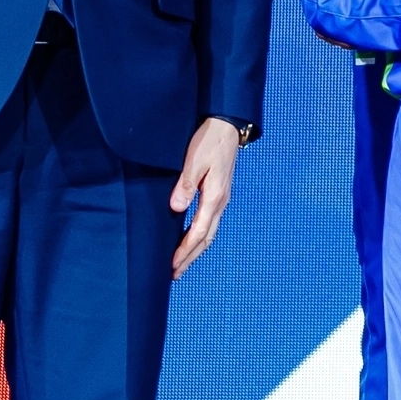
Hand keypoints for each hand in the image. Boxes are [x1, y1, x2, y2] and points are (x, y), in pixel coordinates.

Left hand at [170, 118, 241, 278]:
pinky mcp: (219, 193)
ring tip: (183, 262)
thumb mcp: (195, 160)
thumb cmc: (210, 140)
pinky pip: (210, 221)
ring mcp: (221, 198)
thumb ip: (186, 185)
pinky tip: (193, 238)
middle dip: (191, 257)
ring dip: (196, 249)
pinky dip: (201, 236)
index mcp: (215, 196)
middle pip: (206, 237)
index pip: (199, 231)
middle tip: (176, 274)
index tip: (172, 265)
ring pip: (210, 231)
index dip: (185, 250)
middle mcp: (221, 201)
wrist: (228, 126)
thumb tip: (177, 208)